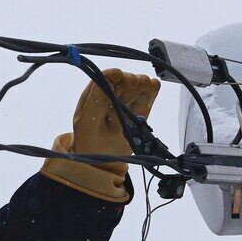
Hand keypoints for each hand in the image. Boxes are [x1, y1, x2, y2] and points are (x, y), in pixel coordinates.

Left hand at [41, 69, 159, 202]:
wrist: (103, 166)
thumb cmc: (89, 144)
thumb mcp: (87, 121)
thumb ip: (96, 98)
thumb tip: (110, 74)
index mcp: (92, 98)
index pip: (104, 79)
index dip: (113, 76)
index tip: (120, 77)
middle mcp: (109, 98)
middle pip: (122, 82)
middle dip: (129, 80)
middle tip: (136, 82)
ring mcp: (125, 106)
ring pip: (135, 89)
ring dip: (141, 84)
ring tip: (145, 84)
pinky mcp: (138, 114)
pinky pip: (146, 100)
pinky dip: (151, 92)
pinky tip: (154, 86)